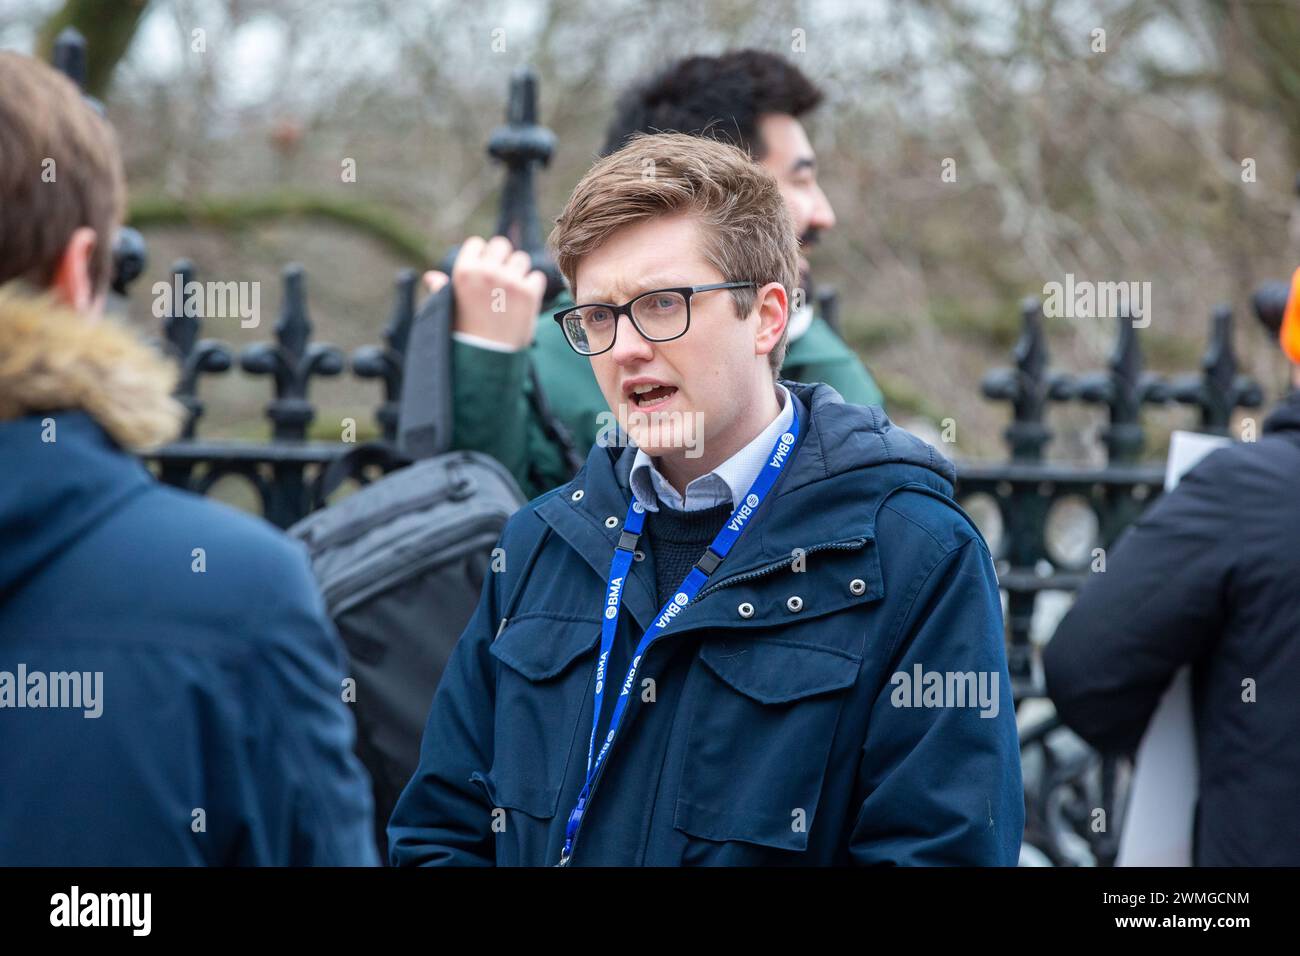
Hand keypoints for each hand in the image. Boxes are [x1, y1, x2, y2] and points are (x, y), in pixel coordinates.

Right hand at [425, 235, 546, 350]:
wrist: (487, 359)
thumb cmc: (464, 335)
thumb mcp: (448, 310)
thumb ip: (442, 290)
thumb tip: (432, 277)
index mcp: (464, 271)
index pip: (477, 243)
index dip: (481, 256)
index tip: (483, 271)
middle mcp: (487, 271)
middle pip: (502, 245)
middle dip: (502, 259)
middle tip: (500, 280)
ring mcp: (510, 281)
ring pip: (521, 259)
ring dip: (518, 271)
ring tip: (511, 291)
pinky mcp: (529, 293)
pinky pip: (537, 277)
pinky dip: (532, 287)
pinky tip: (523, 301)